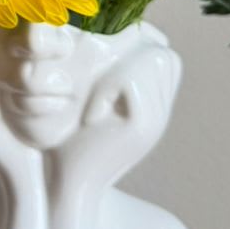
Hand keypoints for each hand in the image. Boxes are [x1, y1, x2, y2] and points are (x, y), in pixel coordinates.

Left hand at [61, 41, 181, 187]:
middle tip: (99, 91)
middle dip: (130, 59)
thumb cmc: (63, 145)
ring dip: (117, 74)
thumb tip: (91, 38)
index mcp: (149, 106)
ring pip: (154, 60)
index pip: (166, 57)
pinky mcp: (142, 128)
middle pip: (165, 55)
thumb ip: (99, 80)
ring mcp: (156, 120)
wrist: (67, 189)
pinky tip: (91, 117)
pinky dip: (108, 89)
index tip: (102, 77)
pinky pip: (132, 80)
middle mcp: (160, 113)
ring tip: (94, 105)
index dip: (136, 52)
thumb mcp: (84, 105)